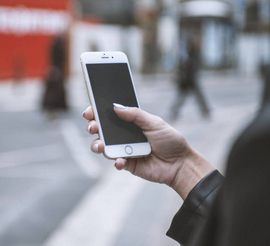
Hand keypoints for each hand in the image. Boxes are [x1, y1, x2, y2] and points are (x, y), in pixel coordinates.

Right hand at [83, 104, 213, 198]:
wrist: (180, 164)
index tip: (89, 111)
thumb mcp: (154, 123)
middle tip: (93, 127)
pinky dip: (116, 161)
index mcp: (130, 122)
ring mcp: (123, 149)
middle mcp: (123, 135)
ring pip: (103, 146)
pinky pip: (115, 162)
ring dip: (98, 145)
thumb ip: (135, 114)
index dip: (96, 112)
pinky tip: (121, 161)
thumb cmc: (170, 140)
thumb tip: (115, 106)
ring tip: (101, 146)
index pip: (109, 114)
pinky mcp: (127, 164)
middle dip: (93, 126)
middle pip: (101, 129)